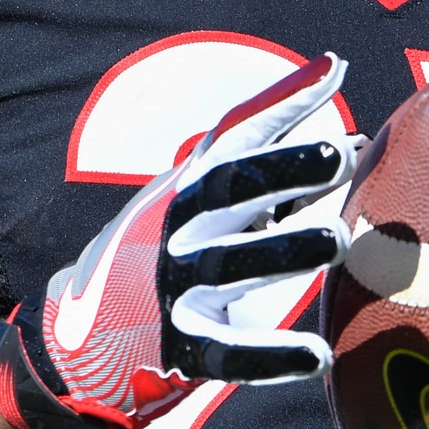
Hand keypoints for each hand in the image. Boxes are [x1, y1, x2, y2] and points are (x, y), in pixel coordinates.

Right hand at [0, 53, 356, 428]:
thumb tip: (349, 124)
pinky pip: (229, 352)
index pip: (237, 135)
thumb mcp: (201, 200)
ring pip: (231, 264)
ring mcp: (174, 287)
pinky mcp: (180, 346)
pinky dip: (273, 356)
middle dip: (283, 170)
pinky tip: (318, 356)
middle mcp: (178, 229)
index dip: (282, 103)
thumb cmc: (165, 254)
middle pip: (231, 190)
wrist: (79, 339)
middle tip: (338, 155)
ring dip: (284, 250)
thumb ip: (272, 168)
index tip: (334, 71)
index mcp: (187, 188)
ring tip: (337, 239)